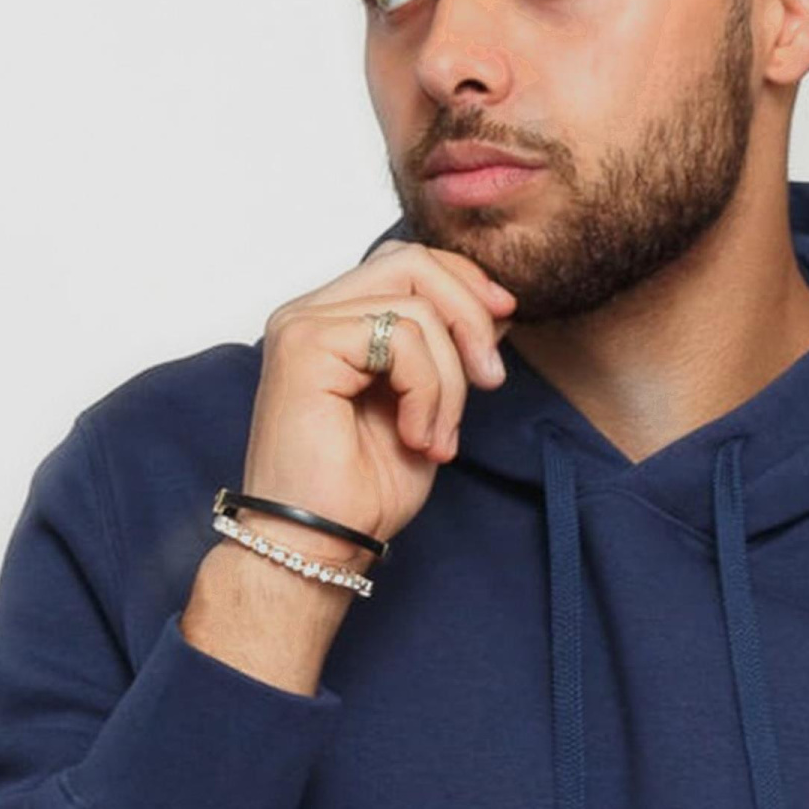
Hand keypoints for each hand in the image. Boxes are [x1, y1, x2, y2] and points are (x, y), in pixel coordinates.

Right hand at [237, 238, 517, 552]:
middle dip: (469, 318)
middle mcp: (311, 314)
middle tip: (490, 381)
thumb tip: (495, 309)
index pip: (407, 264)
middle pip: (413, 264)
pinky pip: (401, 338)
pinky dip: (428, 391)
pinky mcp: (306, 346)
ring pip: (416, 307)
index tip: (504, 322)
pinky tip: (417, 436)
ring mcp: (303, 326)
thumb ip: (449, 353)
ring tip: (437, 437)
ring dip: (449, 379)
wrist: (319, 545)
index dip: (464, 283)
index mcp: (334, 322)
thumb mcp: (429, 408)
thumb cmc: (361, 491)